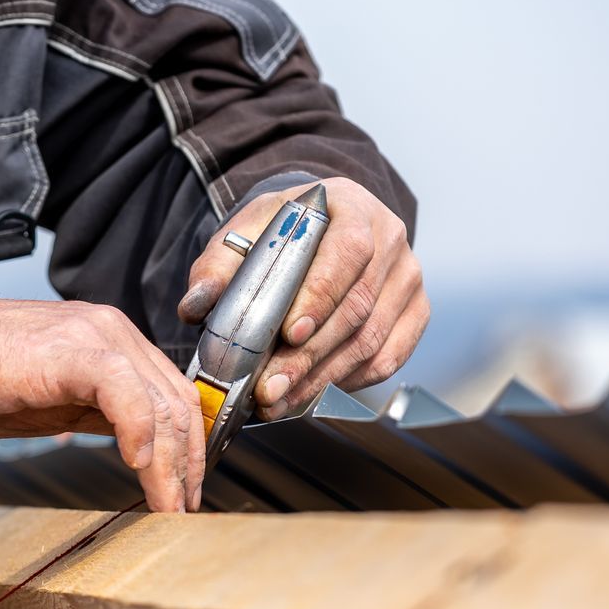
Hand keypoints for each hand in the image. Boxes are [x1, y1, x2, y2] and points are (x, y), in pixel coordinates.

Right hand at [0, 284, 202, 511]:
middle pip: (178, 403)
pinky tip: (136, 468)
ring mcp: (93, 336)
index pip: (172, 396)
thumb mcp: (44, 402)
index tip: (183, 493)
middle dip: (188, 465)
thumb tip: (133, 447)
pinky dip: (142, 435)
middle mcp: (111, 330)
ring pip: (162, 402)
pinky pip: (127, 395)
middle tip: (182, 512)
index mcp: (108, 341)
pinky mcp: (70, 351)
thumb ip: (93, 414)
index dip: (186, 449)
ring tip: (167, 508)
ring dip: (171, 465)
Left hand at [179, 177, 428, 417]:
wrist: (321, 227)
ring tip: (279, 401)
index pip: (348, 253)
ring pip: (372, 340)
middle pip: (358, 307)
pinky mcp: (414, 312)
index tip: (289, 335)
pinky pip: (387, 358)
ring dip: (322, 378)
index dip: (321, 297)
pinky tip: (309, 394)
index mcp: (353, 208)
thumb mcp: (246, 233)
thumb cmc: (284, 231)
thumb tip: (194, 306)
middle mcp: (391, 240)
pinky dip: (347, 382)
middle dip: (309, 356)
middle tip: (269, 388)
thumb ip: (219, 266)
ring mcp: (407, 279)